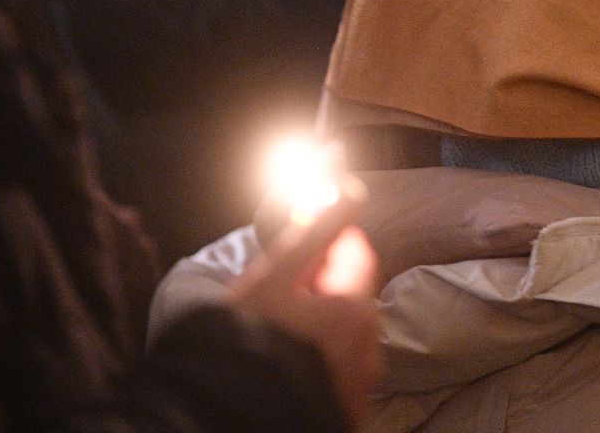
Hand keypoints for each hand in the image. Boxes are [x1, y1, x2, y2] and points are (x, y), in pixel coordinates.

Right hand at [234, 194, 383, 427]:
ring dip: (322, 327)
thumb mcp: (275, 278)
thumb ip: (316, 231)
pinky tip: (287, 365)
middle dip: (323, 289)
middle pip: (352, 298)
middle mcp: (370, 350)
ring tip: (278, 335)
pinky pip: (338, 372)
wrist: (228, 417)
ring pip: (346, 337)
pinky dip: (321, 361)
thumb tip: (349, 189)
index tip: (299, 253)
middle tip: (278, 298)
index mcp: (358, 312)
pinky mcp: (345, 412)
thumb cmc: (248, 343)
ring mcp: (360, 386)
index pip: (358, 255)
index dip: (329, 245)